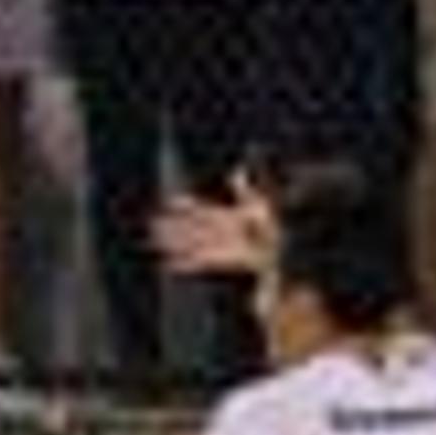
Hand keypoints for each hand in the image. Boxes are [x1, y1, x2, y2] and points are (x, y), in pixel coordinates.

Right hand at [151, 169, 277, 280]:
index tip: (171, 201)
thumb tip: (238, 170)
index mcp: (230, 216)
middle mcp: (222, 232)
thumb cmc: (272, 230)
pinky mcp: (221, 261)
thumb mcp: (260, 206)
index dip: (187, 206)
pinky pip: (200, 262)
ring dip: (175, 242)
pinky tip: (170, 264)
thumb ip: (244, 192)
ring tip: (157, 240)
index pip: (203, 209)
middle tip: (154, 224)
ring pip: (192, 243)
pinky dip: (185, 263)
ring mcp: (220, 246)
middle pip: (194, 227)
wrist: (280, 252)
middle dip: (175, 226)